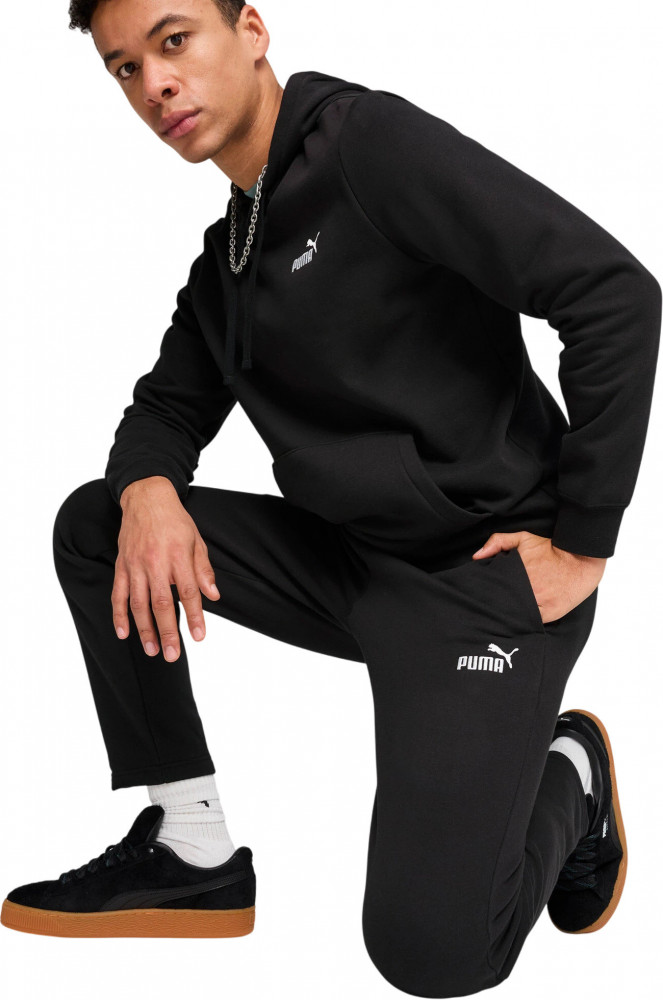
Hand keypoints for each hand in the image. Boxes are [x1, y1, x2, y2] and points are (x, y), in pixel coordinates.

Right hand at [112, 477, 220, 660]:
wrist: (146, 498)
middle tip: (173, 654)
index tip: (199, 636)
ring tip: (153, 650)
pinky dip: (119, 615)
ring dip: (145, 629)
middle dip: (168, 632)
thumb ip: (203, 570)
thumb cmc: (175, 521)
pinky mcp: (122, 566)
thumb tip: (213, 596)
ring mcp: (135, 565)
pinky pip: (118, 595)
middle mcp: (155, 562)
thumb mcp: (196, 541)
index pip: (188, 592)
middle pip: (161, 603)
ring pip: (138, 603)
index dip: (194, 616)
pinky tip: (124, 633)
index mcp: (178, 556)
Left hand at [472, 530, 605, 623]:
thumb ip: (498, 542)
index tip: (479, 596)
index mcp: (515, 573)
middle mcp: (525, 589)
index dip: (485, 594)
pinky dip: (524, 623)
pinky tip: (518, 621)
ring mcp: (537, 603)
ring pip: (514, 616)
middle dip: (493, 605)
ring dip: (508, 616)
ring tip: (500, 617)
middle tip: (487, 608)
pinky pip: (530, 623)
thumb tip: (477, 557)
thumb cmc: (550, 550)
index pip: (492, 589)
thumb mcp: (523, 538)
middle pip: (501, 604)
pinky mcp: (549, 614)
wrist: (579, 559)